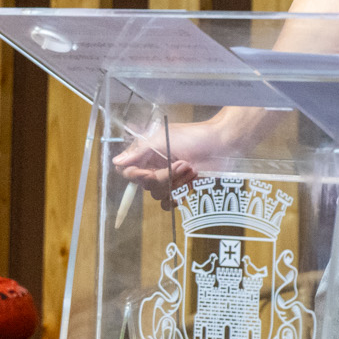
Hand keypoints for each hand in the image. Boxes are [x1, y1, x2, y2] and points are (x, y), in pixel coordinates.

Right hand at [112, 118, 235, 203]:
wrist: (222, 145)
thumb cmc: (194, 136)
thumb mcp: (163, 138)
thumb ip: (139, 151)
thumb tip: (116, 162)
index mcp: (147, 153)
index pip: (127, 171)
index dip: (135, 176)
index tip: (149, 173)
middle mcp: (154, 167)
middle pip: (145, 185)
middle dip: (165, 177)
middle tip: (183, 163)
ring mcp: (168, 179)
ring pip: (159, 195)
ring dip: (177, 183)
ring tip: (192, 169)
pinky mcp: (181, 189)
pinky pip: (170, 203)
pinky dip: (180, 194)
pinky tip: (192, 181)